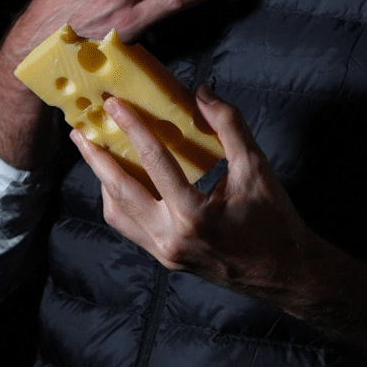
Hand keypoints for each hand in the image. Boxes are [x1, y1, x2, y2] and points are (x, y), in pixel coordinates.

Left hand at [72, 86, 366, 350]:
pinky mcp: (166, 259)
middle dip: (96, 158)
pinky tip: (120, 180)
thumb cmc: (275, 221)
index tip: (114, 103)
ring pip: (118, 213)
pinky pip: (130, 227)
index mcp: (193, 215)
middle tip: (80, 129)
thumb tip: (202, 92)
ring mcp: (164, 253)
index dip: (132, 127)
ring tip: (94, 152)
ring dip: (103, 180)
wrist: (287, 274)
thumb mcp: (257, 168)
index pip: (154, 162)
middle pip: (119, 191)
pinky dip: (119, 200)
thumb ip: (229, 126)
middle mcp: (171, 238)